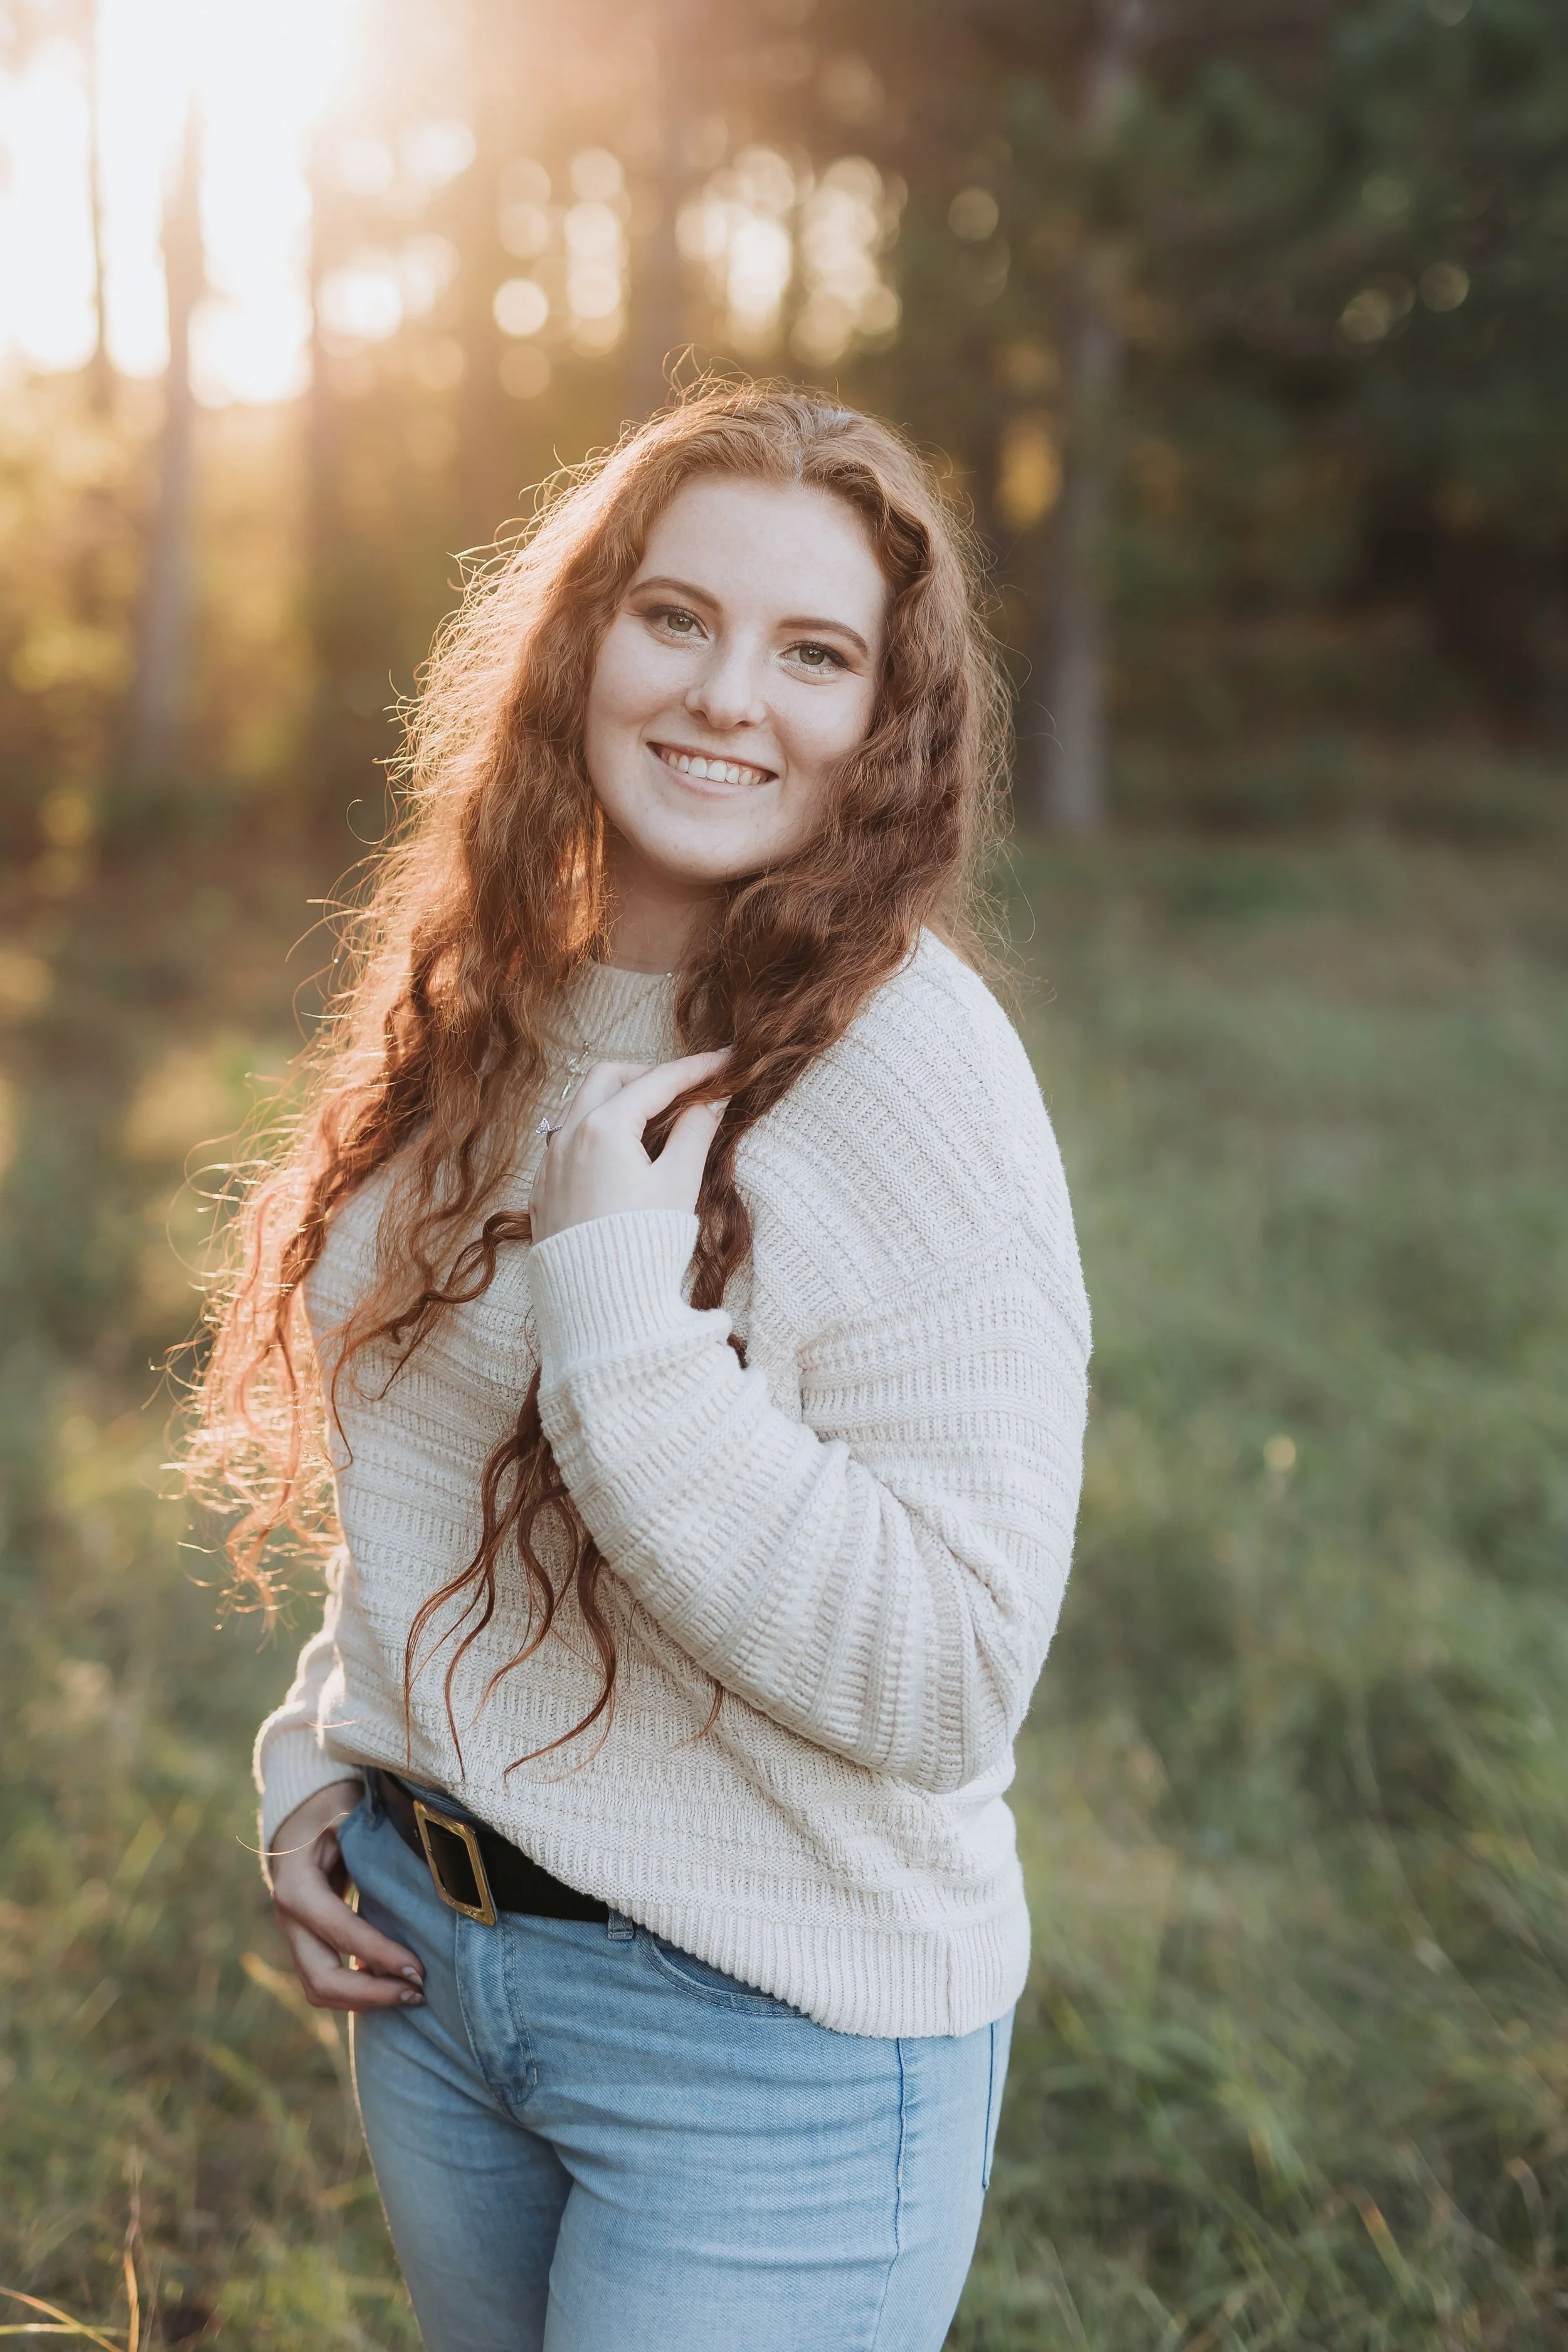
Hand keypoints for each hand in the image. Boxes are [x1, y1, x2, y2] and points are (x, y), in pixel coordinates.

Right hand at [268, 1780, 424, 2011]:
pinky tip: (393, 1985)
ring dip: (365, 2000)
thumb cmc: (331, 1806)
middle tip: (418, 1993)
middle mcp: (289, 1918)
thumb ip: (375, 1839)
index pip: (340, 1932)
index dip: (379, 1954)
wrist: (301, 1811)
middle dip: (371, 1994)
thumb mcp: (349, 1812)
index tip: (418, 1969)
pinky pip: (327, 1978)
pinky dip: (358, 1989)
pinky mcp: (306, 1941)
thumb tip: (429, 1859)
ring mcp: (294, 1934)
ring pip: (320, 1989)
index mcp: (297, 1885)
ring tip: (411, 1995)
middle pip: (321, 1979)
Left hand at [528, 1051, 728, 1243]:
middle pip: (608, 1078)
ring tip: (656, 1121)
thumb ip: (694, 1134)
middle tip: (684, 1090)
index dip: (695, 1069)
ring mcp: (549, 1164)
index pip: (656, 1081)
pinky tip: (621, 1155)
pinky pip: (567, 1142)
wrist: (598, 1306)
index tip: (724, 1061)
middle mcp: (567, 1137)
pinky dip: (597, 1133)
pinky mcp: (542, 1191)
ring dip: (618, 1102)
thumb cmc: (642, 1245)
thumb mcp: (678, 1185)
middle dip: (648, 1075)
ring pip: (581, 1107)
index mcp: (603, 1128)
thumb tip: (706, 1105)